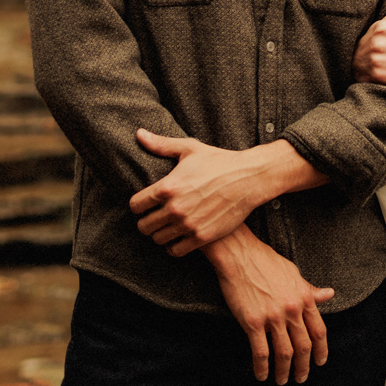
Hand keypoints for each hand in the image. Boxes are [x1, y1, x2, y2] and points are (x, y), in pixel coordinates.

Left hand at [130, 131, 323, 255]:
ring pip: (158, 240)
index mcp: (168, 186)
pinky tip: (178, 237)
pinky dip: (173, 246)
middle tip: (153, 218)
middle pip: (144, 226)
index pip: (136, 205)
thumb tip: (139, 134)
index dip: (137, 205)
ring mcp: (188, 224)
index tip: (144, 205)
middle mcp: (175, 208)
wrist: (248, 179)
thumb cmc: (219, 161)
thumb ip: (161, 145)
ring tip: (165, 228)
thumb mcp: (190, 149)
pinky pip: (175, 251)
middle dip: (145, 222)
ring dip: (159, 234)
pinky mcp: (202, 236)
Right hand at [207, 225, 332, 382]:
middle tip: (301, 378)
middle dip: (303, 367)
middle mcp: (291, 309)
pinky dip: (262, 368)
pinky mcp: (252, 322)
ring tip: (282, 381)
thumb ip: (310, 289)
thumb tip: (329, 294)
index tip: (320, 362)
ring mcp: (272, 317)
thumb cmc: (266, 262)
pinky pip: (261, 352)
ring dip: (284, 372)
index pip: (319, 331)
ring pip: (284, 353)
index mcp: (304, 298)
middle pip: (303, 346)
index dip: (321, 350)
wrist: (239, 255)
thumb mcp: (294, 273)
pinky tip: (261, 375)